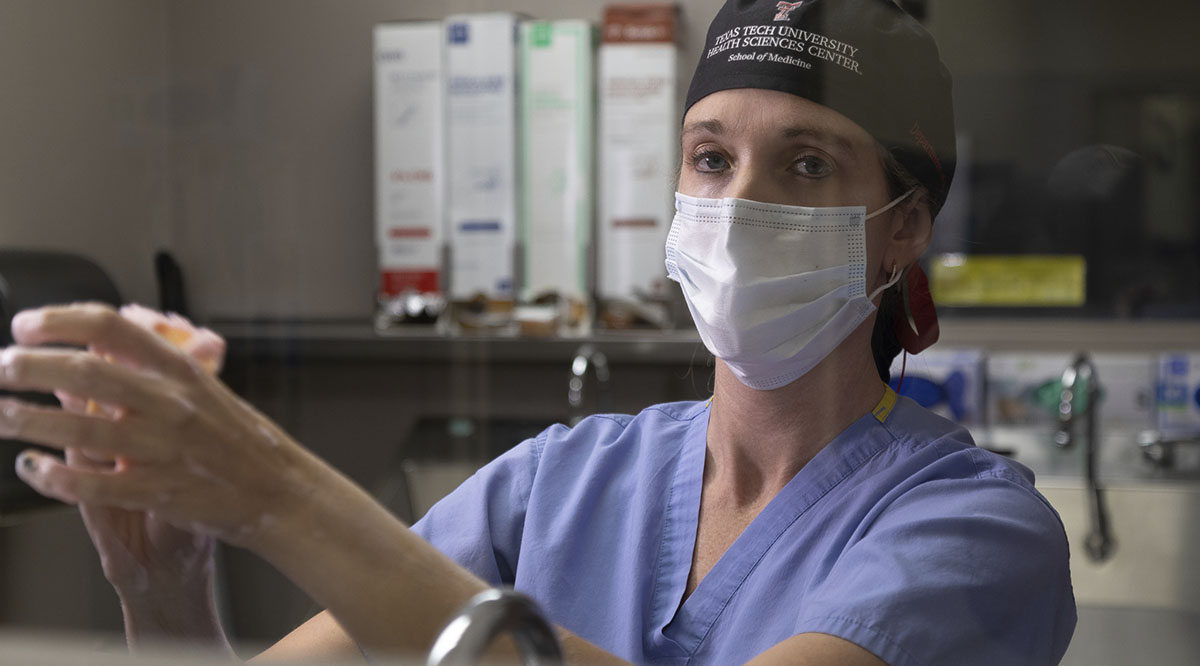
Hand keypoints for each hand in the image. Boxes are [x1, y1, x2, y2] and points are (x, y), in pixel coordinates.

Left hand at [4, 303, 315, 549]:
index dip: (61, 321)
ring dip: (25, 420)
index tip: (26, 326)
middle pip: (85, 372)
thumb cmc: (240, 441)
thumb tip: (100, 342)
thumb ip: (155, 369)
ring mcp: (163, 449)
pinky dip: (53, 477)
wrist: (279, 492)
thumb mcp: (205, 389)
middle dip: (28, 367)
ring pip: (78, 429)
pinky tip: (31, 469)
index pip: (112, 327)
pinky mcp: (157, 492)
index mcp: (182, 371)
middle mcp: (171, 404)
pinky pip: (91, 484)